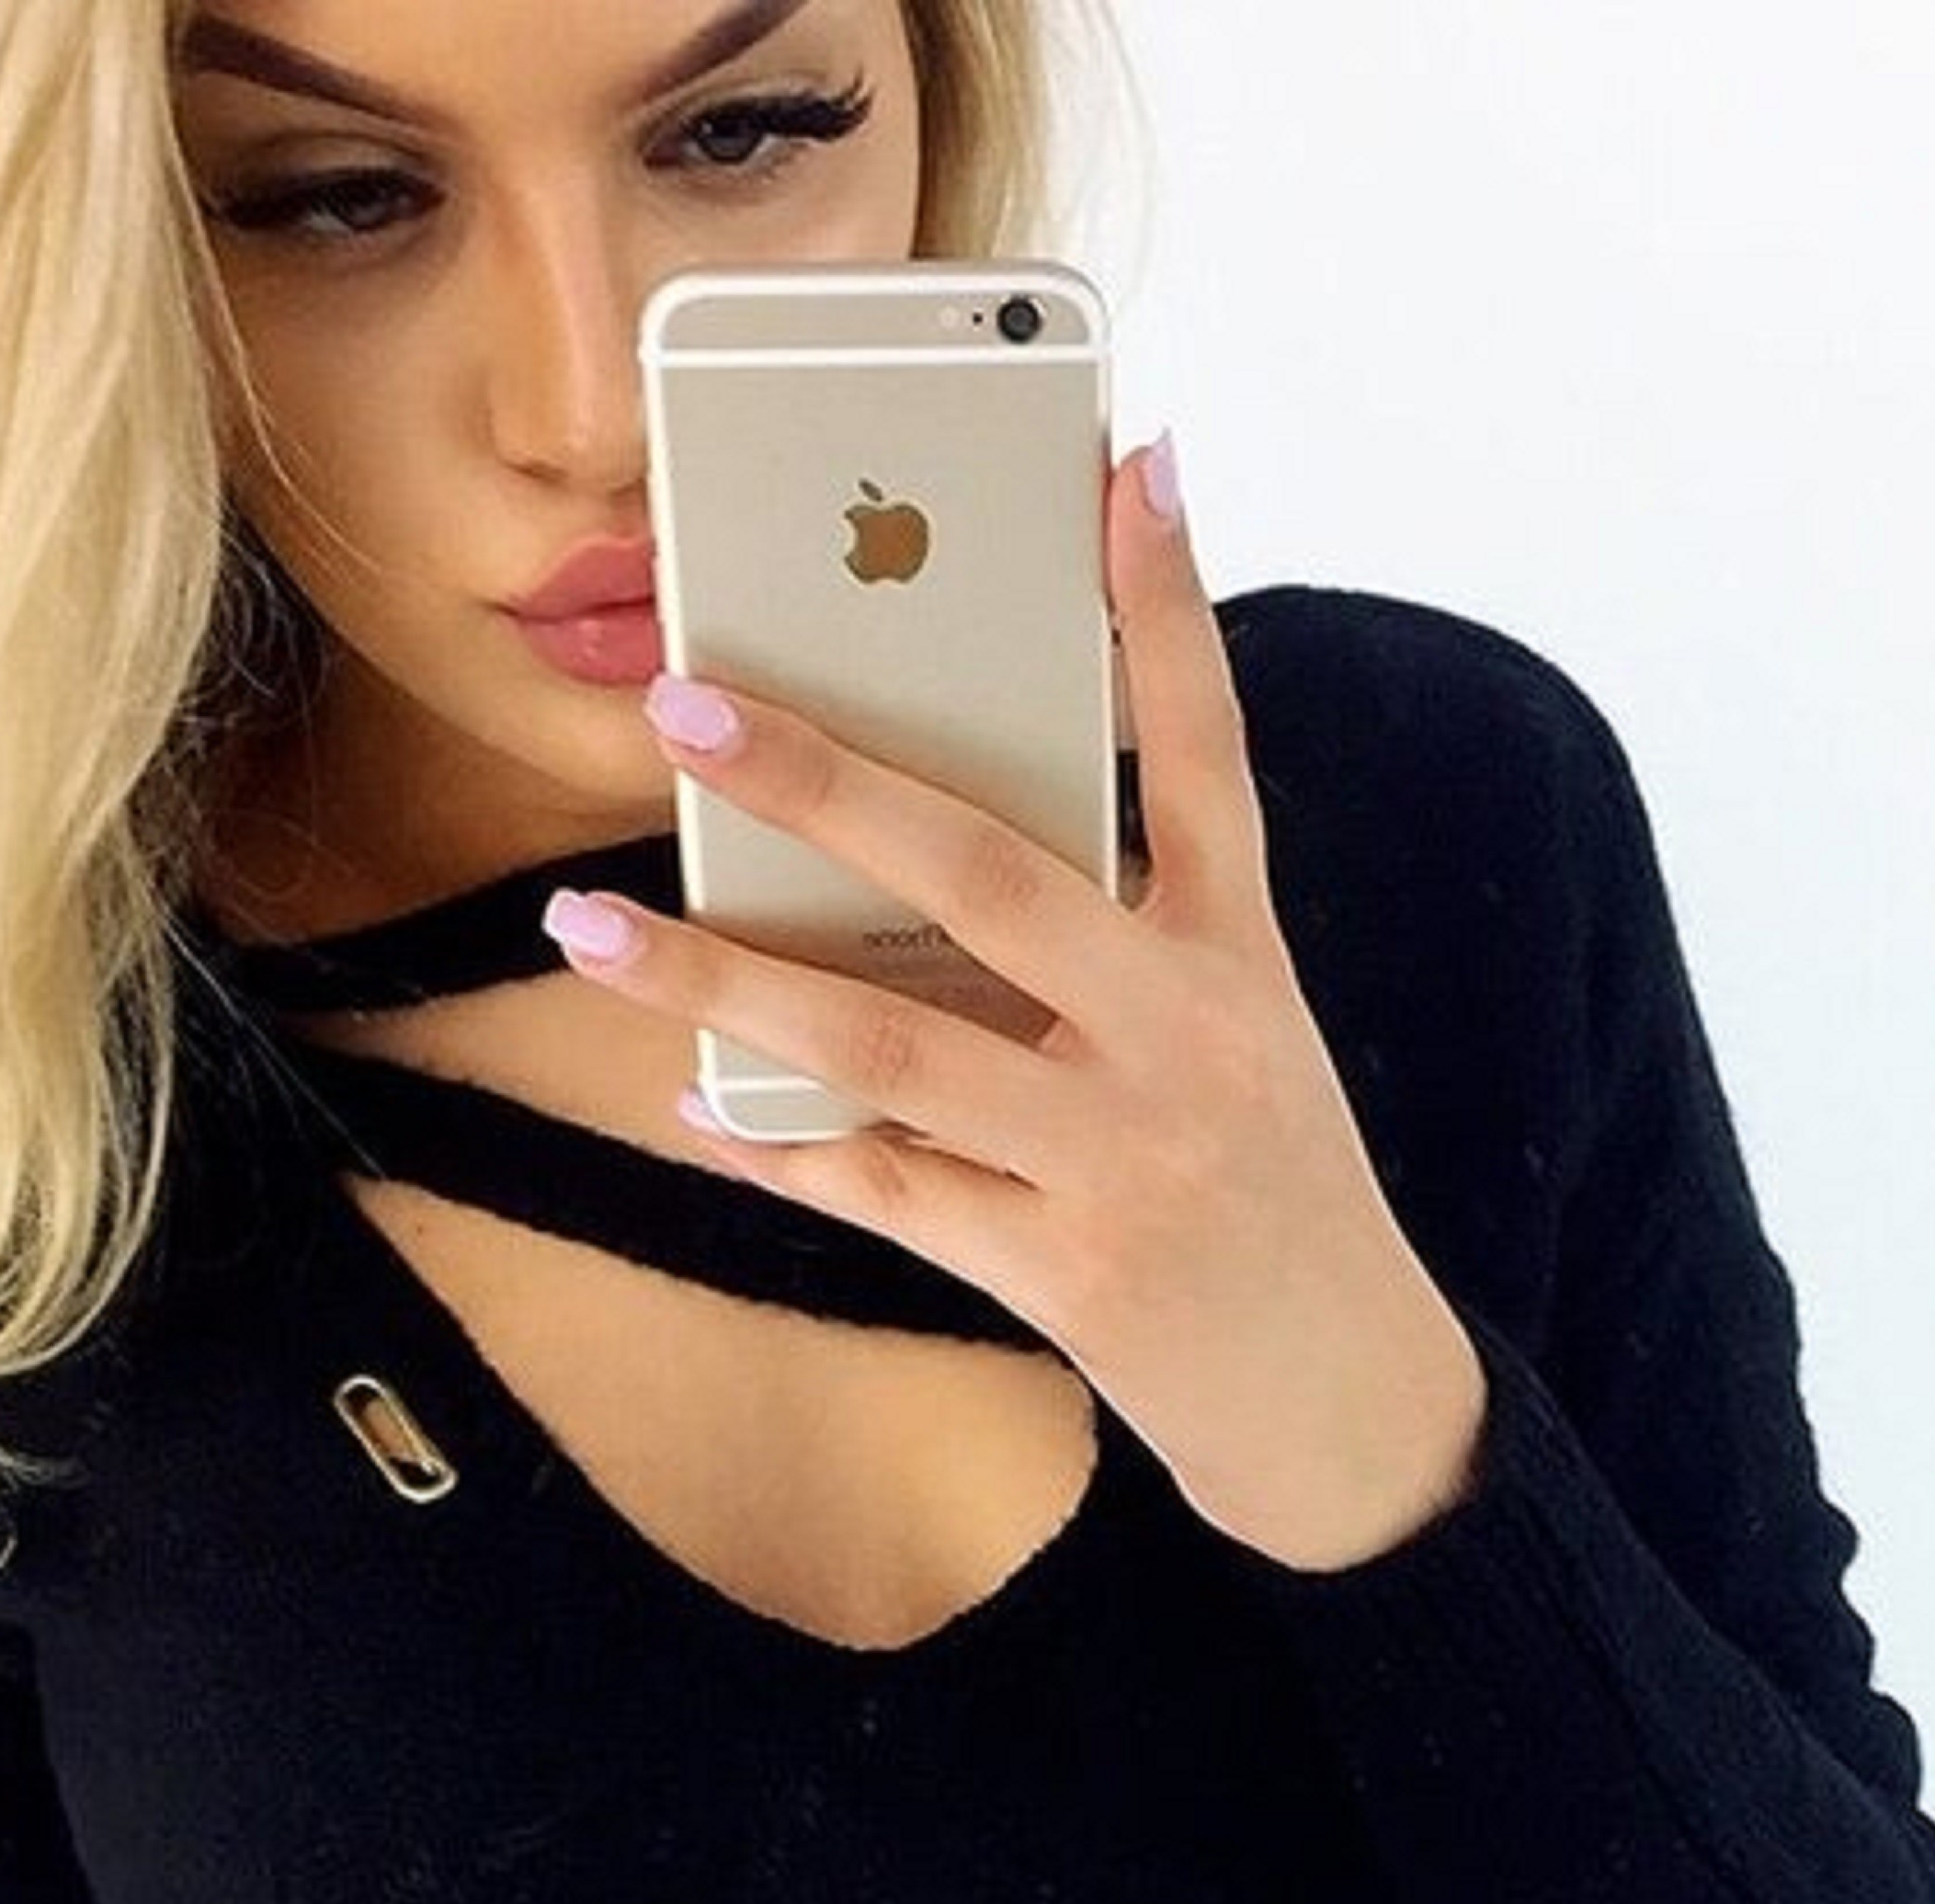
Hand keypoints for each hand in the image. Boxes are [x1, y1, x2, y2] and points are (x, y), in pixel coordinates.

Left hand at [541, 434, 1490, 1574]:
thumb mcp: (1242, 1041)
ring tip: (584, 928)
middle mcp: (1185, 1040)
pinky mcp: (1066, 1272)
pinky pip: (887, 1193)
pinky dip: (779, 1146)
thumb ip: (1126, 935)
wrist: (1350, 1408)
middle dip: (827, 781)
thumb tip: (931, 841)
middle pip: (990, 875)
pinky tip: (687, 1102)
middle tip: (685, 701)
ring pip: (889, 1047)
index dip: (1168, 609)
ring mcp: (1120, 1159)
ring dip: (721, 982)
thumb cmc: (1268, 1195)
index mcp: (1240, 960)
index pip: (1209, 753)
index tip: (1127, 464)